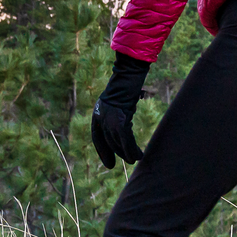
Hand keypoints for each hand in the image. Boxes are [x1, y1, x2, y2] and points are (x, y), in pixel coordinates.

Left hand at [91, 52, 151, 168]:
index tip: (108, 163)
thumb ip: (118, 111)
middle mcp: (101, 117)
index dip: (102, 151)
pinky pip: (125, 138)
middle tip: (124, 163)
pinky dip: (132, 148)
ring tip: (134, 160)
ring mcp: (110, 117)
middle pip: (108, 140)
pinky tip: (139, 155)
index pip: (97, 137)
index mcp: (98, 113)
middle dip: (116, 153)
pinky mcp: (120, 118)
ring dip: (126, 153)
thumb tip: (123, 120)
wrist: (129, 74)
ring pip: (117, 141)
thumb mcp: (119, 99)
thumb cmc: (127, 83)